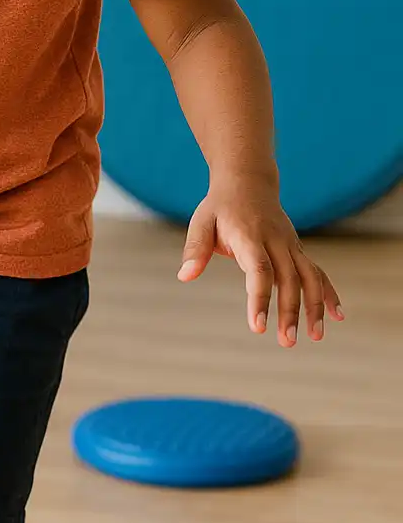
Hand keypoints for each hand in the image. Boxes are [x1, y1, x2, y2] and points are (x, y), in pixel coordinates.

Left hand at [177, 177, 343, 346]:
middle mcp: (276, 241)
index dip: (260, 299)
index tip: (259, 327)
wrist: (248, 181)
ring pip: (309, 277)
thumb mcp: (201, 222)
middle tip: (287, 341)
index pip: (259, 270)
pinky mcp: (297, 249)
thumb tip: (185, 276)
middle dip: (290, 312)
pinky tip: (337, 316)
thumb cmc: (220, 207)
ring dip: (314, 307)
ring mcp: (290, 244)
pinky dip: (328, 293)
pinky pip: (317, 272)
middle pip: (289, 279)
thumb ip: (195, 249)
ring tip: (315, 336)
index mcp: (250, 236)